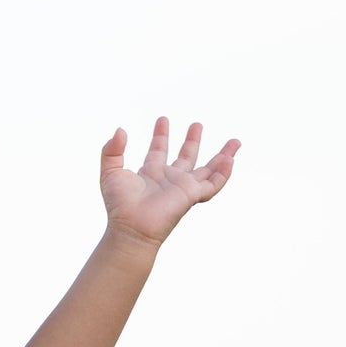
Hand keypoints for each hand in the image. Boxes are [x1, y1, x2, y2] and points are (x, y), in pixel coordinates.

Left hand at [100, 117, 239, 244]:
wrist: (131, 226)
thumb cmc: (119, 205)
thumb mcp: (110, 172)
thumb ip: (111, 150)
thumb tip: (120, 130)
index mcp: (150, 173)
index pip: (158, 150)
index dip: (161, 135)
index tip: (163, 119)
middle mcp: (169, 179)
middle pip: (186, 157)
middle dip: (192, 141)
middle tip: (197, 124)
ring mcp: (183, 187)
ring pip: (208, 170)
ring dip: (222, 156)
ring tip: (235, 142)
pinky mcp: (192, 195)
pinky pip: (213, 184)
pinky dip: (224, 173)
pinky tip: (231, 160)